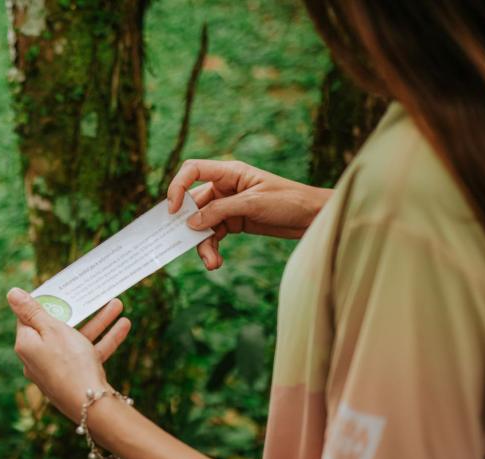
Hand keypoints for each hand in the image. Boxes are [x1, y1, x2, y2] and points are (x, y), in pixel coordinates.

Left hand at [7, 288, 130, 421]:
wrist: (90, 405)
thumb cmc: (69, 363)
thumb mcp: (52, 329)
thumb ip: (33, 311)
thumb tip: (11, 293)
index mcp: (26, 344)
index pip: (29, 317)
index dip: (44, 302)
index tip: (58, 290)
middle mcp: (38, 357)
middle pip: (57, 327)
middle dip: (79, 310)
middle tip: (89, 294)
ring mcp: (57, 369)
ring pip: (77, 339)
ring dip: (98, 321)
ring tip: (118, 305)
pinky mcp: (74, 377)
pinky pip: (88, 354)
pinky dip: (104, 340)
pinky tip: (123, 326)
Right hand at [167, 159, 331, 269]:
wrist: (312, 217)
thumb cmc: (289, 200)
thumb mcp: (253, 204)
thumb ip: (220, 211)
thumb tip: (191, 223)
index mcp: (229, 173)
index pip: (192, 170)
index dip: (177, 187)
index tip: (172, 210)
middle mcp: (224, 187)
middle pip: (194, 204)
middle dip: (189, 226)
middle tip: (182, 244)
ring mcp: (228, 206)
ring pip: (202, 224)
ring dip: (203, 244)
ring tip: (211, 263)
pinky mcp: (234, 222)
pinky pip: (214, 235)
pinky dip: (213, 249)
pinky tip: (216, 262)